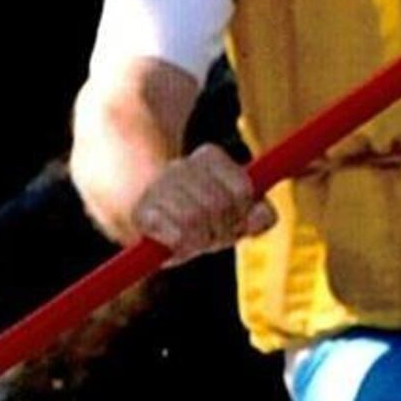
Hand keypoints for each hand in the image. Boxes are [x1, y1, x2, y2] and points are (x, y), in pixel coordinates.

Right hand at [123, 145, 267, 263]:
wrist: (149, 219)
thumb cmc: (205, 219)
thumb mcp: (239, 215)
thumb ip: (260, 216)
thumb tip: (259, 215)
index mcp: (209, 157)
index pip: (243, 190)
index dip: (243, 211)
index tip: (237, 218)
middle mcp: (181, 166)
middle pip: (219, 205)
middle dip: (222, 228)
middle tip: (213, 233)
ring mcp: (158, 187)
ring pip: (194, 219)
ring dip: (201, 238)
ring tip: (195, 238)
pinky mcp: (141, 213)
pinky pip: (175, 235)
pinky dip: (182, 243)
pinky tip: (176, 242)